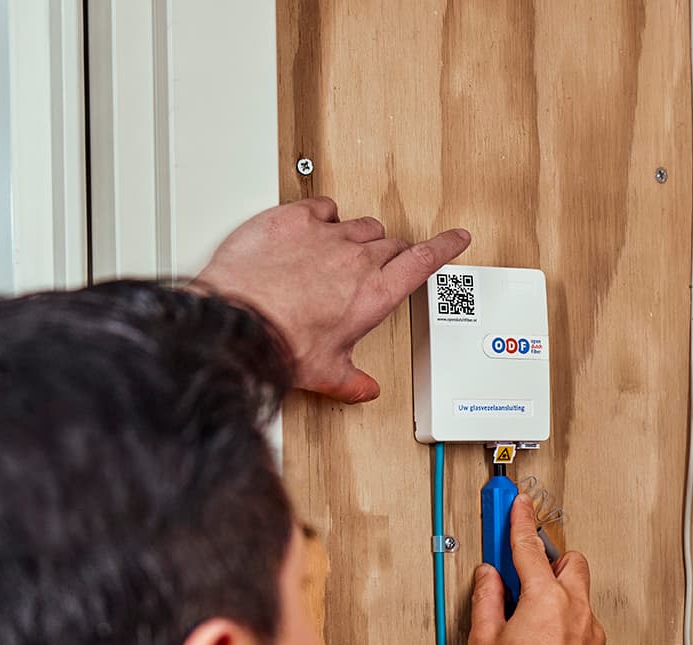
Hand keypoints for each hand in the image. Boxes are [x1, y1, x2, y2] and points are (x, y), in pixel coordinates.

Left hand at [195, 198, 469, 402]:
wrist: (237, 321)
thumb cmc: (280, 344)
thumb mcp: (324, 373)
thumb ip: (351, 380)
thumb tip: (363, 389)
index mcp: (374, 294)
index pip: (423, 261)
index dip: (444, 247)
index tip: (456, 238)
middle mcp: (356, 260)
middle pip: (391, 244)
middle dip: (393, 253)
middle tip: (383, 264)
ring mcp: (325, 235)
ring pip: (360, 225)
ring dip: (360, 236)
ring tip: (345, 250)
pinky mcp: (293, 219)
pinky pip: (322, 207)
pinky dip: (324, 215)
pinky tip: (315, 226)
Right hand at [469, 497, 605, 644]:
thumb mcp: (485, 641)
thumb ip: (486, 600)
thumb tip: (488, 579)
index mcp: (545, 598)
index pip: (528, 547)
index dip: (518, 520)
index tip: (516, 504)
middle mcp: (574, 608)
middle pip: (568, 560)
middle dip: (547, 554)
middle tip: (523, 560)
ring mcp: (589, 629)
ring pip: (578, 590)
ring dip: (556, 588)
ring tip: (528, 605)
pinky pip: (581, 618)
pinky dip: (564, 616)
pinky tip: (543, 635)